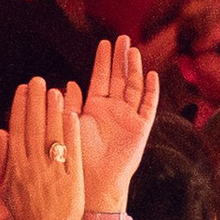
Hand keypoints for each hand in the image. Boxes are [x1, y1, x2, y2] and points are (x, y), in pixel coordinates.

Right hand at [0, 76, 84, 219]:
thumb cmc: (25, 216)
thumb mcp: (8, 189)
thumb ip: (4, 160)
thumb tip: (1, 134)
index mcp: (15, 168)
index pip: (17, 131)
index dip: (19, 107)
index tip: (23, 89)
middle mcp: (32, 168)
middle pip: (33, 128)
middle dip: (35, 102)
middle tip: (38, 80)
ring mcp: (52, 174)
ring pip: (52, 136)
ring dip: (53, 111)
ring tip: (56, 90)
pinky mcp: (71, 181)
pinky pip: (71, 153)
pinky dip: (71, 133)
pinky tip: (72, 115)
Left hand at [77, 34, 157, 204]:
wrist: (94, 182)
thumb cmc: (78, 158)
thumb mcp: (70, 126)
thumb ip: (69, 105)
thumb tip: (67, 84)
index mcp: (95, 107)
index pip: (101, 78)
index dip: (103, 61)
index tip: (104, 43)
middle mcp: (113, 110)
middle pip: (120, 78)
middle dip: (121, 58)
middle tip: (123, 38)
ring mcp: (129, 117)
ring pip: (134, 87)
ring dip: (134, 69)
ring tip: (133, 51)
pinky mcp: (141, 128)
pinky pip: (148, 106)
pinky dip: (150, 91)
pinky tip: (151, 76)